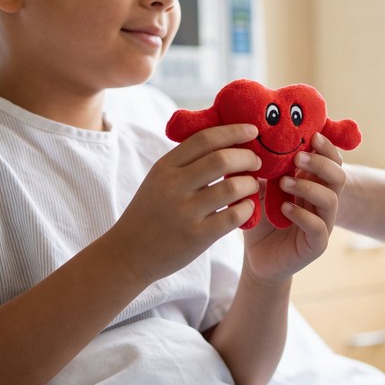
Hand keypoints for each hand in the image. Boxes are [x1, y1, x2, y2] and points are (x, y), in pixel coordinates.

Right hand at [110, 123, 261, 286]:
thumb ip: (185, 162)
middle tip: (256, 162)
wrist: (129, 253)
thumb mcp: (158, 179)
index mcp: (165, 167)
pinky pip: (233, 216)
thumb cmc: (150, 212)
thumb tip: (225, 141)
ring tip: (252, 185)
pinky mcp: (196, 236)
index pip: (204, 139)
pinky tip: (247, 207)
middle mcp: (173, 186)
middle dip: (247, 157)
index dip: (233, 132)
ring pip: (232, 187)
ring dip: (250, 183)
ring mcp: (185, 212)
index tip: (252, 131)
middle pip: (221, 159)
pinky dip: (247, 208)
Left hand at [242, 131, 346, 283]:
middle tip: (297, 157)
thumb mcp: (261, 188)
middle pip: (338, 176)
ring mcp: (323, 224)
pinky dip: (302, 215)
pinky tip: (284, 209)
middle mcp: (324, 202)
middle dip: (320, 163)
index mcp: (316, 184)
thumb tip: (255, 141)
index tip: (312, 135)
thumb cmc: (262, 218)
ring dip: (308, 186)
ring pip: (331, 200)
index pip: (332, 162)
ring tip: (284, 182)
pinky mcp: (316, 245)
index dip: (326, 148)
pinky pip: (318, 227)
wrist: (257, 257)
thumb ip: (266, 169)